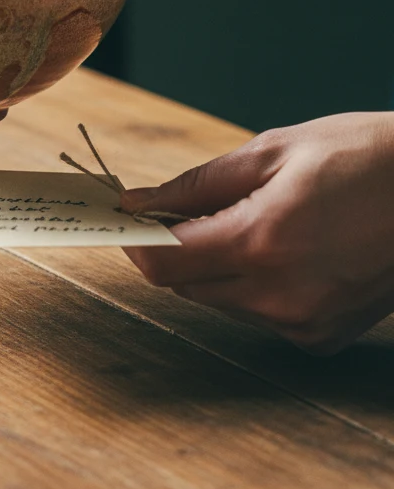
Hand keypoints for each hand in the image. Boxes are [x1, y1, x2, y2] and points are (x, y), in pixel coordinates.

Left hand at [120, 113, 393, 353]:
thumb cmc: (362, 157)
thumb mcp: (272, 153)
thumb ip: (195, 186)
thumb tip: (138, 202)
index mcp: (262, 242)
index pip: (163, 264)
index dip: (134, 242)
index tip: (125, 218)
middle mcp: (280, 296)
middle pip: (185, 286)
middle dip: (172, 249)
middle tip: (180, 209)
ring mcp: (304, 322)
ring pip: (219, 300)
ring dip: (212, 265)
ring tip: (246, 219)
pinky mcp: (323, 335)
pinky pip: (258, 313)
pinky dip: (250, 284)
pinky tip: (281, 248)